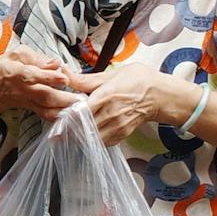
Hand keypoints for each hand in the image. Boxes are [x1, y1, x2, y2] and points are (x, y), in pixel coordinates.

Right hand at [0, 49, 79, 120]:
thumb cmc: (0, 71)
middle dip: (62, 98)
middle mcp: (21, 89)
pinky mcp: (30, 108)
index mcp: (14, 72)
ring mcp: (26, 101)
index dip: (47, 76)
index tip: (62, 77)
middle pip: (43, 95)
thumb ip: (35, 57)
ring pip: (45, 107)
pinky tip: (70, 117)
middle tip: (79, 99)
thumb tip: (55, 63)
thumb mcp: (13, 56)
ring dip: (63, 108)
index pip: (31, 75)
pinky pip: (45, 114)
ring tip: (79, 107)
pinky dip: (58, 116)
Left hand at [65, 62, 193, 145]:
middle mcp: (111, 113)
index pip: (79, 111)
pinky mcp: (121, 135)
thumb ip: (87, 79)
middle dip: (67, 128)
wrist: (161, 96)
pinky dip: (90, 139)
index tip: (55, 116)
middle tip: (56, 128)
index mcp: (106, 95)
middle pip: (81, 127)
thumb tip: (64, 73)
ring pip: (89, 137)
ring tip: (66, 133)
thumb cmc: (138, 81)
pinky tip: (84, 134)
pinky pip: (100, 142)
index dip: (65, 115)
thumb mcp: (113, 73)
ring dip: (76, 136)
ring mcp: (117, 126)